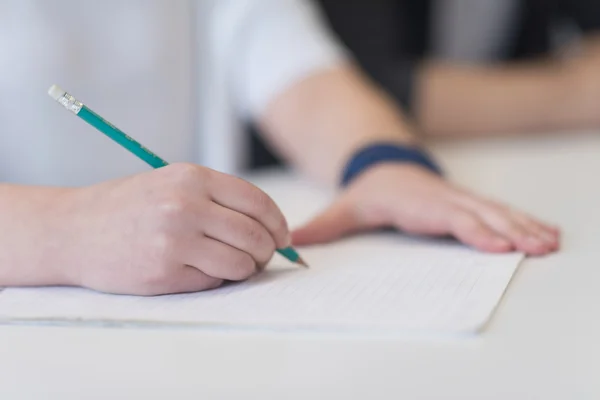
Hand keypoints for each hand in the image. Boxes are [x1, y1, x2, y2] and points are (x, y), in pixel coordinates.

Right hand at [52, 163, 289, 294]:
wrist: (73, 231)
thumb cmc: (128, 206)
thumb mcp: (172, 183)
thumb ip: (217, 198)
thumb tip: (270, 227)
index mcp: (192, 178)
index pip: (258, 202)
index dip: (278, 223)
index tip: (282, 237)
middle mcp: (186, 206)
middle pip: (255, 236)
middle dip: (267, 251)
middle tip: (262, 257)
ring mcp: (174, 241)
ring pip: (241, 263)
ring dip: (245, 269)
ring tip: (232, 265)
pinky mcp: (164, 273)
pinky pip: (214, 281)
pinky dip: (216, 279)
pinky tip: (198, 270)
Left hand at [292, 164, 559, 254]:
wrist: (385, 165)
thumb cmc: (370, 192)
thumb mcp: (346, 207)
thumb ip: (323, 227)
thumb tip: (292, 245)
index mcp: (416, 201)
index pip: (448, 216)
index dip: (473, 229)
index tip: (496, 244)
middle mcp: (443, 198)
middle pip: (480, 214)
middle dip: (510, 231)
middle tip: (536, 248)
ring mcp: (460, 198)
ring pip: (497, 212)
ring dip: (524, 226)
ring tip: (549, 242)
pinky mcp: (469, 202)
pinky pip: (501, 211)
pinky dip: (524, 221)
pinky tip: (546, 232)